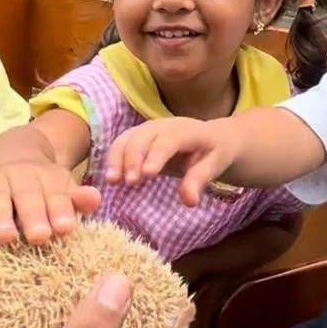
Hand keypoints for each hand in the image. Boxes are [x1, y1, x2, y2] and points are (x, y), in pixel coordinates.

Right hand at [0, 162, 100, 244]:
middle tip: (39, 237)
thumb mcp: (64, 188)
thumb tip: (95, 199)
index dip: (61, 212)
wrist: (17, 151)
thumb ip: (78, 199)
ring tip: (5, 236)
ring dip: (1, 216)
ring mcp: (1, 180)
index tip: (66, 228)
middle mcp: (25, 179)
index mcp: (50, 181)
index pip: (58, 197)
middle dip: (33, 217)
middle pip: (29, 198)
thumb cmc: (45, 186)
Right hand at [105, 118, 240, 206]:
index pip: (169, 141)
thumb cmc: (215, 153)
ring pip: (128, 138)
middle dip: (133, 158)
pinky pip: (122, 143)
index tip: (147, 174)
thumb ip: (200, 180)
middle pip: (143, 137)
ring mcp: (150, 128)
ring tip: (112, 182)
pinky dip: (113, 158)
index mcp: (188, 130)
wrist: (214, 137)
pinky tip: (111, 178)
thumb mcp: (215, 165)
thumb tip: (189, 202)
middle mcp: (165, 125)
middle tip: (129, 183)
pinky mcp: (139, 136)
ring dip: (117, 158)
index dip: (156, 155)